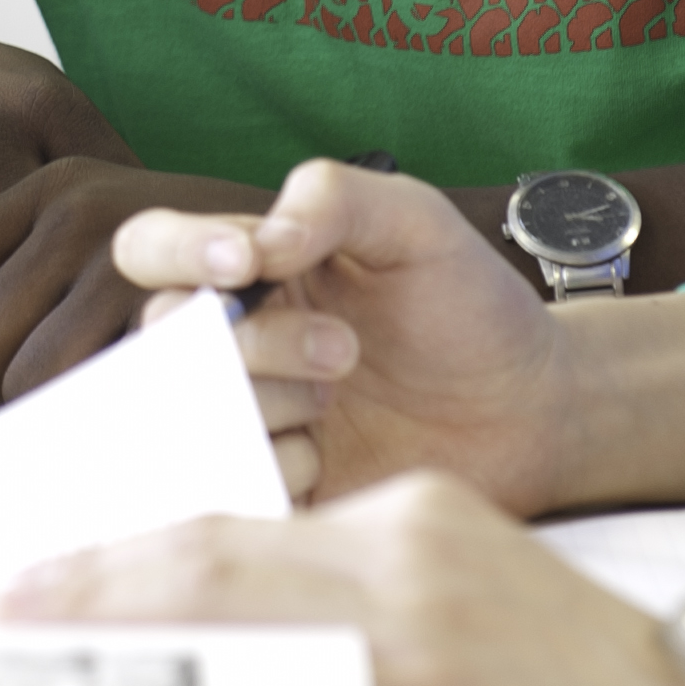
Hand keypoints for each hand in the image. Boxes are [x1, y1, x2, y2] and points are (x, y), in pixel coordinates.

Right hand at [0, 9, 141, 350]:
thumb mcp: (29, 92)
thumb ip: (88, 156)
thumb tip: (154, 233)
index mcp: (42, 102)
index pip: (115, 205)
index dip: (129, 266)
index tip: (131, 303)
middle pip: (50, 258)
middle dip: (68, 317)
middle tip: (80, 365)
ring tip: (13, 381)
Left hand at [0, 160, 269, 409]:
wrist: (334, 251)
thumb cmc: (205, 262)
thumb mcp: (110, 237)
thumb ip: (34, 271)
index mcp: (51, 186)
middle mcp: (79, 211)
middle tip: (38, 401)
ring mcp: (128, 263)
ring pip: (25, 382)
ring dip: (47, 411)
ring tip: (89, 406)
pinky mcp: (172, 313)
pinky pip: (92, 396)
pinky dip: (94, 421)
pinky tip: (122, 419)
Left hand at [0, 472, 684, 685]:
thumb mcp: (474, 632)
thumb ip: (376, 620)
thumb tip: (261, 654)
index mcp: (414, 518)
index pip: (249, 525)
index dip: (149, 552)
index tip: (68, 577)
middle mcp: (401, 530)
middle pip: (218, 541)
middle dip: (104, 570)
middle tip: (12, 594)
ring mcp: (408, 587)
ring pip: (226, 576)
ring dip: (113, 599)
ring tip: (30, 620)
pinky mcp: (422, 652)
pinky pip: (273, 641)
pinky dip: (184, 647)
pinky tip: (131, 670)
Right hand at [114, 160, 576, 509]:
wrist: (531, 411)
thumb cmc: (470, 306)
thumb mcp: (417, 223)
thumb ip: (334, 199)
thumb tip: (256, 241)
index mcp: (251, 267)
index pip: (153, 247)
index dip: (178, 251)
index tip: (247, 262)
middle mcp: (233, 339)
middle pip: (167, 335)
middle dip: (253, 340)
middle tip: (343, 349)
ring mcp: (246, 414)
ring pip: (191, 409)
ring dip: (268, 403)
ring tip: (339, 397)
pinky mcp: (266, 486)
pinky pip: (227, 481)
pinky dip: (278, 465)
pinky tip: (332, 456)